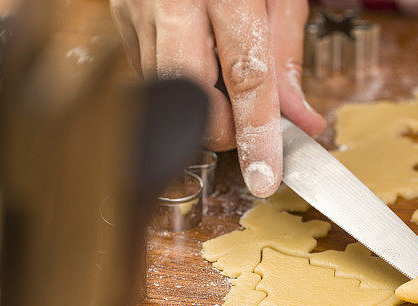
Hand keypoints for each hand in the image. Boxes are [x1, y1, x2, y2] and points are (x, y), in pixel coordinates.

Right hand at [110, 0, 325, 196]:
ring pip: (169, 96)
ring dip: (203, 106)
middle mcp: (171, 3)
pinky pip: (150, 76)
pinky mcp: (117, 20)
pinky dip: (180, 85)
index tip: (265, 176)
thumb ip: (287, 53)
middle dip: (225, 128)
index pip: (246, 79)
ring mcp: (136, 13)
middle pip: (195, 101)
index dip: (257, 135)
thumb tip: (300, 119)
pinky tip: (194, 58)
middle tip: (248, 119)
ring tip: (221, 74)